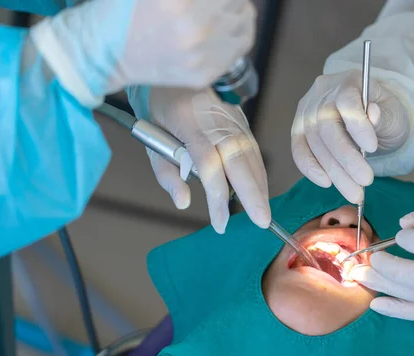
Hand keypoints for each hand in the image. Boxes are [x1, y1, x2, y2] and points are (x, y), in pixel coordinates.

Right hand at [30, 0, 255, 102]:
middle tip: (215, 3)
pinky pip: (240, 47)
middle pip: (239, 0)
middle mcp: (197, 25)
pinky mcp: (207, 73)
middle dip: (229, 0)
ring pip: (245, 21)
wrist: (110, 56)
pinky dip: (236, 34)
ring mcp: (204, 53)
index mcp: (180, 0)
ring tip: (222, 12)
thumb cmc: (126, 14)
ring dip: (237, 12)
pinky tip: (223, 30)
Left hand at [143, 87, 269, 233]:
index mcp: (188, 122)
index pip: (208, 165)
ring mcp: (231, 117)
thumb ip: (167, 174)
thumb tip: (184, 202)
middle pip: (238, 159)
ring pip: (250, 154)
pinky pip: (253, 148)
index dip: (217, 196)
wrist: (173, 76)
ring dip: (259, 185)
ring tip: (262, 212)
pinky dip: (258, 171)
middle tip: (261, 221)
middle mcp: (214, 119)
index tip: (220, 222)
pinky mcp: (240, 119)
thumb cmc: (158, 110)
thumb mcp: (151, 143)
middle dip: (252, 193)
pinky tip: (260, 189)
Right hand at [291, 70, 410, 202]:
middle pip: (327, 126)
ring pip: (314, 143)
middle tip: (365, 181)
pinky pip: (299, 150)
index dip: (357, 124)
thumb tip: (372, 114)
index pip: (347, 100)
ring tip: (354, 192)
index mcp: (349, 80)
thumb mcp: (393, 113)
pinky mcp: (298, 130)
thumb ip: (383, 116)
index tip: (372, 147)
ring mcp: (306, 111)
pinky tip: (327, 183)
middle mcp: (322, 92)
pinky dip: (311, 169)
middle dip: (346, 158)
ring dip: (334, 171)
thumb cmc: (383, 115)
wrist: (371, 120)